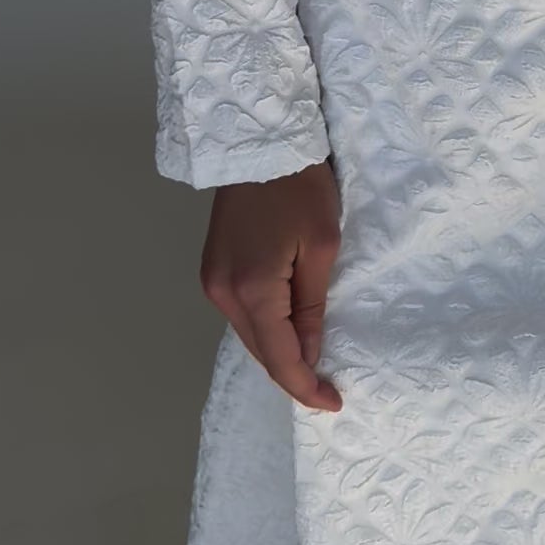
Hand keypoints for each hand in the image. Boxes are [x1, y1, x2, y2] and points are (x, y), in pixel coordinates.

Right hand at [200, 157, 343, 409]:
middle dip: (293, 373)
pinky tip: (285, 331)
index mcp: (252, 290)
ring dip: (277, 351)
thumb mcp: (321, 246)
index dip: (306, 387)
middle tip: (327, 388)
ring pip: (249, 335)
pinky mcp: (211, 269)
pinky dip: (264, 328)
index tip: (333, 402)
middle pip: (260, 351)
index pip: (280, 357)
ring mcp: (211, 282)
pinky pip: (241, 314)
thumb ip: (312, 305)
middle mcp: (222, 294)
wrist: (257, 142)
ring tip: (311, 364)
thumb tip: (309, 354)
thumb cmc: (300, 188)